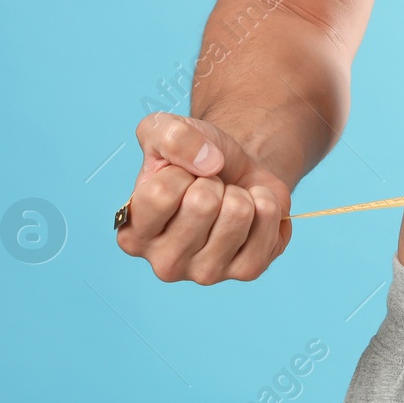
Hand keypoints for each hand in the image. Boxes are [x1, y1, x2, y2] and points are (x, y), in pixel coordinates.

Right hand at [116, 113, 292, 283]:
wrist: (237, 171)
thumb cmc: (194, 157)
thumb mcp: (167, 129)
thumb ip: (171, 136)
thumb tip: (209, 163)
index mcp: (134, 234)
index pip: (160, 194)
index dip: (179, 170)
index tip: (181, 175)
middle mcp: (165, 263)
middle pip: (203, 204)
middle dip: (213, 181)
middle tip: (211, 188)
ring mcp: (207, 273)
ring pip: (239, 212)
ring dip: (240, 193)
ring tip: (230, 199)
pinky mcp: (247, 271)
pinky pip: (269, 222)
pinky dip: (267, 203)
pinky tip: (252, 211)